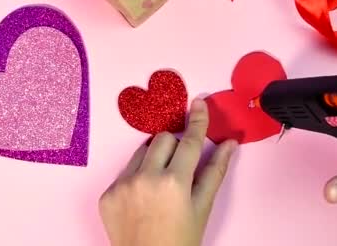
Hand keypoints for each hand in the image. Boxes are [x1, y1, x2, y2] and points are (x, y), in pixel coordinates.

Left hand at [99, 99, 237, 245]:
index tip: (199, 103)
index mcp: (174, 182)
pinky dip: (136, 177)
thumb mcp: (202, 208)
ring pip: (141, 151)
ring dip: (154, 159)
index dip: (197, 121)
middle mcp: (145, 178)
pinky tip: (142, 199)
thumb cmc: (180, 240)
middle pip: (162, 138)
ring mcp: (122, 185)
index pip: (190, 141)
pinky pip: (125, 171)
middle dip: (175, 145)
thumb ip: (215, 172)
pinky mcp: (107, 193)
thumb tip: (229, 144)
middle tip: (180, 165)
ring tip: (160, 186)